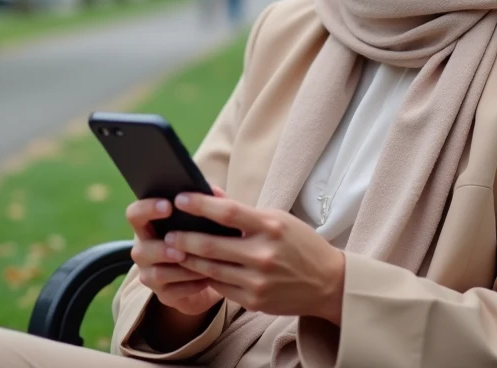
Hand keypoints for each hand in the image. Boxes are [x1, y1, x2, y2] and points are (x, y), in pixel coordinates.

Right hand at [125, 191, 224, 315]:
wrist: (204, 277)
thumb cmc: (200, 240)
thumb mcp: (203, 222)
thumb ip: (206, 204)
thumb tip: (214, 190)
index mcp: (149, 227)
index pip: (135, 214)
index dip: (147, 209)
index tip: (169, 206)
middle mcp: (144, 251)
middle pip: (139, 250)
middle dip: (161, 249)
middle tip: (180, 249)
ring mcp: (150, 274)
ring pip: (157, 273)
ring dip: (182, 269)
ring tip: (203, 265)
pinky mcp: (163, 295)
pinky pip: (173, 292)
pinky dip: (192, 285)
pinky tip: (207, 279)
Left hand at [164, 192, 345, 323]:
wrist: (328, 283)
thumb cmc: (300, 244)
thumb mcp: (277, 219)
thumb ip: (243, 210)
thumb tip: (211, 194)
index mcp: (270, 226)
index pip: (227, 212)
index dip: (200, 204)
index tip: (179, 198)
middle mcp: (263, 254)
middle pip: (211, 246)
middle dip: (183, 239)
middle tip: (167, 233)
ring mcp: (257, 281)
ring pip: (210, 270)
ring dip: (188, 260)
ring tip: (173, 251)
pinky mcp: (254, 301)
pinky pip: (221, 288)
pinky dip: (206, 277)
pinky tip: (195, 270)